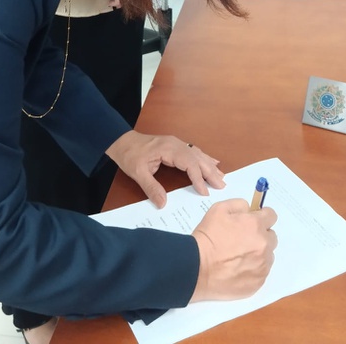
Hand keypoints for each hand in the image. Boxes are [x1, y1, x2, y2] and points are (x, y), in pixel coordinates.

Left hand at [106, 131, 224, 207]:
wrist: (123, 142)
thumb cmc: (130, 156)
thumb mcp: (137, 173)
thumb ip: (151, 187)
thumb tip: (163, 204)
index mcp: (168, 149)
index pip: (188, 163)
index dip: (197, 177)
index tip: (205, 192)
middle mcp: (175, 144)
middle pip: (197, 157)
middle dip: (210, 171)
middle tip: (222, 185)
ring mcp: (176, 143)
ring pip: (197, 153)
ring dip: (210, 165)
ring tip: (222, 177)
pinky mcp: (176, 146)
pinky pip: (194, 151)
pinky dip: (205, 158)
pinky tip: (213, 162)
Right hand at [191, 199, 276, 300]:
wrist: (198, 267)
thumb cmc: (208, 236)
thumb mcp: (219, 209)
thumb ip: (239, 205)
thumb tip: (250, 210)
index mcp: (256, 225)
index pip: (272, 216)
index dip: (263, 216)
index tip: (255, 219)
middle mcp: (264, 245)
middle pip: (271, 237)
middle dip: (261, 235)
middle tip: (243, 239)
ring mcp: (262, 266)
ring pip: (267, 256)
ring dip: (258, 253)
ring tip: (239, 256)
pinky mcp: (258, 282)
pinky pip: (262, 272)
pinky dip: (253, 269)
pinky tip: (237, 269)